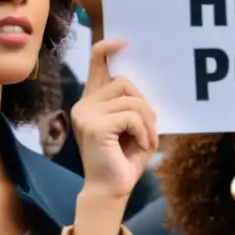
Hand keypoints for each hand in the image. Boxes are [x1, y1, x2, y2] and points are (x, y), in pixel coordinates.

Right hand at [71, 39, 158, 202]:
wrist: (111, 191)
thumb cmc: (123, 161)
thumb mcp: (133, 128)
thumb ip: (134, 106)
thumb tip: (143, 91)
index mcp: (91, 102)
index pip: (95, 65)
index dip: (107, 49)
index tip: (124, 42)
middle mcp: (84, 104)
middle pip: (124, 82)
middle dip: (144, 104)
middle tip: (150, 129)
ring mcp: (86, 114)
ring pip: (131, 100)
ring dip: (147, 121)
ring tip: (147, 141)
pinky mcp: (95, 126)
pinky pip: (131, 116)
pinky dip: (143, 131)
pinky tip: (141, 146)